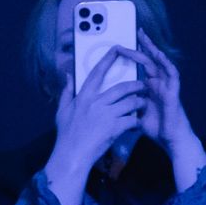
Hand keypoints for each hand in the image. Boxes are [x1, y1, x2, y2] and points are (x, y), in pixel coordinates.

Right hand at [48, 46, 147, 189]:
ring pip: (132, 102)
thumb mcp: (62, 112)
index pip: (98, 73)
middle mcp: (96, 103)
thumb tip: (68, 76)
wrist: (72, 155)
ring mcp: (106, 115)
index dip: (108, 59)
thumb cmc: (67, 134)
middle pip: (123, 88)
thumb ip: (67, 92)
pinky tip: (135, 125)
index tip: (118, 49)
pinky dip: (136, 122)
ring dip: (139, 104)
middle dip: (136, 86)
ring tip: (141, 106)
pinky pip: (133, 119)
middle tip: (143, 87)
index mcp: (83, 97)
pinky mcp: (115, 127)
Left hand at [127, 41, 205, 179]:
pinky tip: (160, 57)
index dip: (133, 54)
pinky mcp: (173, 93)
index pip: (140, 66)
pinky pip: (172, 76)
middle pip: (150, 60)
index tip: (121, 43)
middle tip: (137, 31)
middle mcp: (158, 84)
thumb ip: (126, 102)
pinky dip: (166, 65)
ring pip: (161, 64)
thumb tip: (110, 99)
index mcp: (148, 87)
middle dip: (144, 46)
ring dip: (154, 51)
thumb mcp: (134, 112)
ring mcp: (166, 87)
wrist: (170, 139)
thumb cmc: (154, 127)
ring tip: (146, 40)